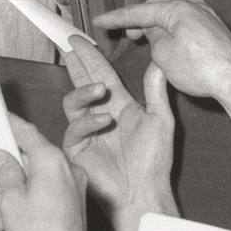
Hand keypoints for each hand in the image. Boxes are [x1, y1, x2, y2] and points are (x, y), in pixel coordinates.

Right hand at [0, 113, 88, 230]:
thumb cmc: (39, 230)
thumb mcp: (11, 198)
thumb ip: (5, 172)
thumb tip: (1, 156)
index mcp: (51, 159)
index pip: (27, 133)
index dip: (9, 124)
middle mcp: (64, 168)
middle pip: (25, 165)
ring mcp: (70, 187)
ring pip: (31, 184)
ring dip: (6, 200)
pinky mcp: (71, 204)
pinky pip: (42, 196)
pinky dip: (23, 206)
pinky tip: (2, 226)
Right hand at [62, 37, 174, 229]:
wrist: (143, 191)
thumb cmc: (153, 161)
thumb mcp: (160, 121)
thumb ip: (155, 92)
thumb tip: (158, 64)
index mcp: (117, 105)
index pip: (99, 74)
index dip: (90, 57)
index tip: (81, 40)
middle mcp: (98, 115)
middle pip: (81, 82)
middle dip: (75, 63)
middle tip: (70, 46)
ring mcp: (85, 131)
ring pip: (73, 102)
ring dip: (84, 92)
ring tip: (99, 90)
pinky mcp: (76, 148)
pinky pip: (75, 128)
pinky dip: (88, 122)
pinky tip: (104, 120)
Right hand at [93, 0, 230, 101]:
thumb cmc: (202, 70)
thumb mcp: (163, 57)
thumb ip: (153, 39)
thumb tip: (155, 32)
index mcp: (177, 9)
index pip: (139, 12)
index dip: (116, 18)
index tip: (100, 20)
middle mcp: (194, 6)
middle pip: (160, 1)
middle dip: (142, 15)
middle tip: (131, 33)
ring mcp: (209, 15)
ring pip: (177, 8)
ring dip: (160, 20)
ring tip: (153, 39)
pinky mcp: (217, 28)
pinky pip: (190, 18)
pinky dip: (176, 25)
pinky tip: (174, 42)